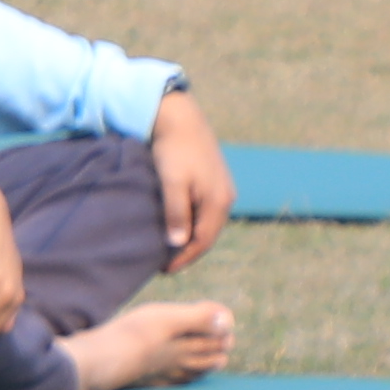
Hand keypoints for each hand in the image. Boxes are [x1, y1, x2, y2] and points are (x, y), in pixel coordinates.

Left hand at [149, 89, 229, 269]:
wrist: (181, 119)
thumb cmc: (174, 150)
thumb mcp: (172, 182)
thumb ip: (176, 212)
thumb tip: (177, 243)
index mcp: (218, 202)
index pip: (202, 241)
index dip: (184, 258)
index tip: (164, 270)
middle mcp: (226, 199)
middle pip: (208, 235)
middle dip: (188, 252)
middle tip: (165, 265)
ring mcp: (222, 190)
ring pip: (207, 224)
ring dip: (191, 238)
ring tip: (170, 250)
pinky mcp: (214, 183)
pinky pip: (205, 212)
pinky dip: (193, 224)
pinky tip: (179, 226)